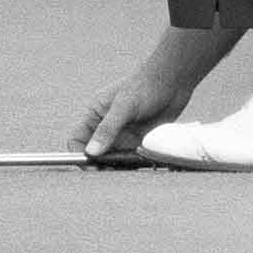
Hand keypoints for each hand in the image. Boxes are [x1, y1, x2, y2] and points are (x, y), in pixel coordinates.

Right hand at [67, 69, 192, 160]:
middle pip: (95, 153)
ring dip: (117, 166)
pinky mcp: (139, 140)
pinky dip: (132, 165)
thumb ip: (107, 129)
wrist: (175, 79)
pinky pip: (130, 158)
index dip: (80, 155)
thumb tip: (91, 152)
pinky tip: (139, 166)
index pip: (78, 140)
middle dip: (99, 165)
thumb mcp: (125, 106)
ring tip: (126, 169)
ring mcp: (123, 134)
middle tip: (110, 173)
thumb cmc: (146, 84)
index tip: (90, 168)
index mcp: (95, 114)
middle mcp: (107, 126)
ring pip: (113, 158)